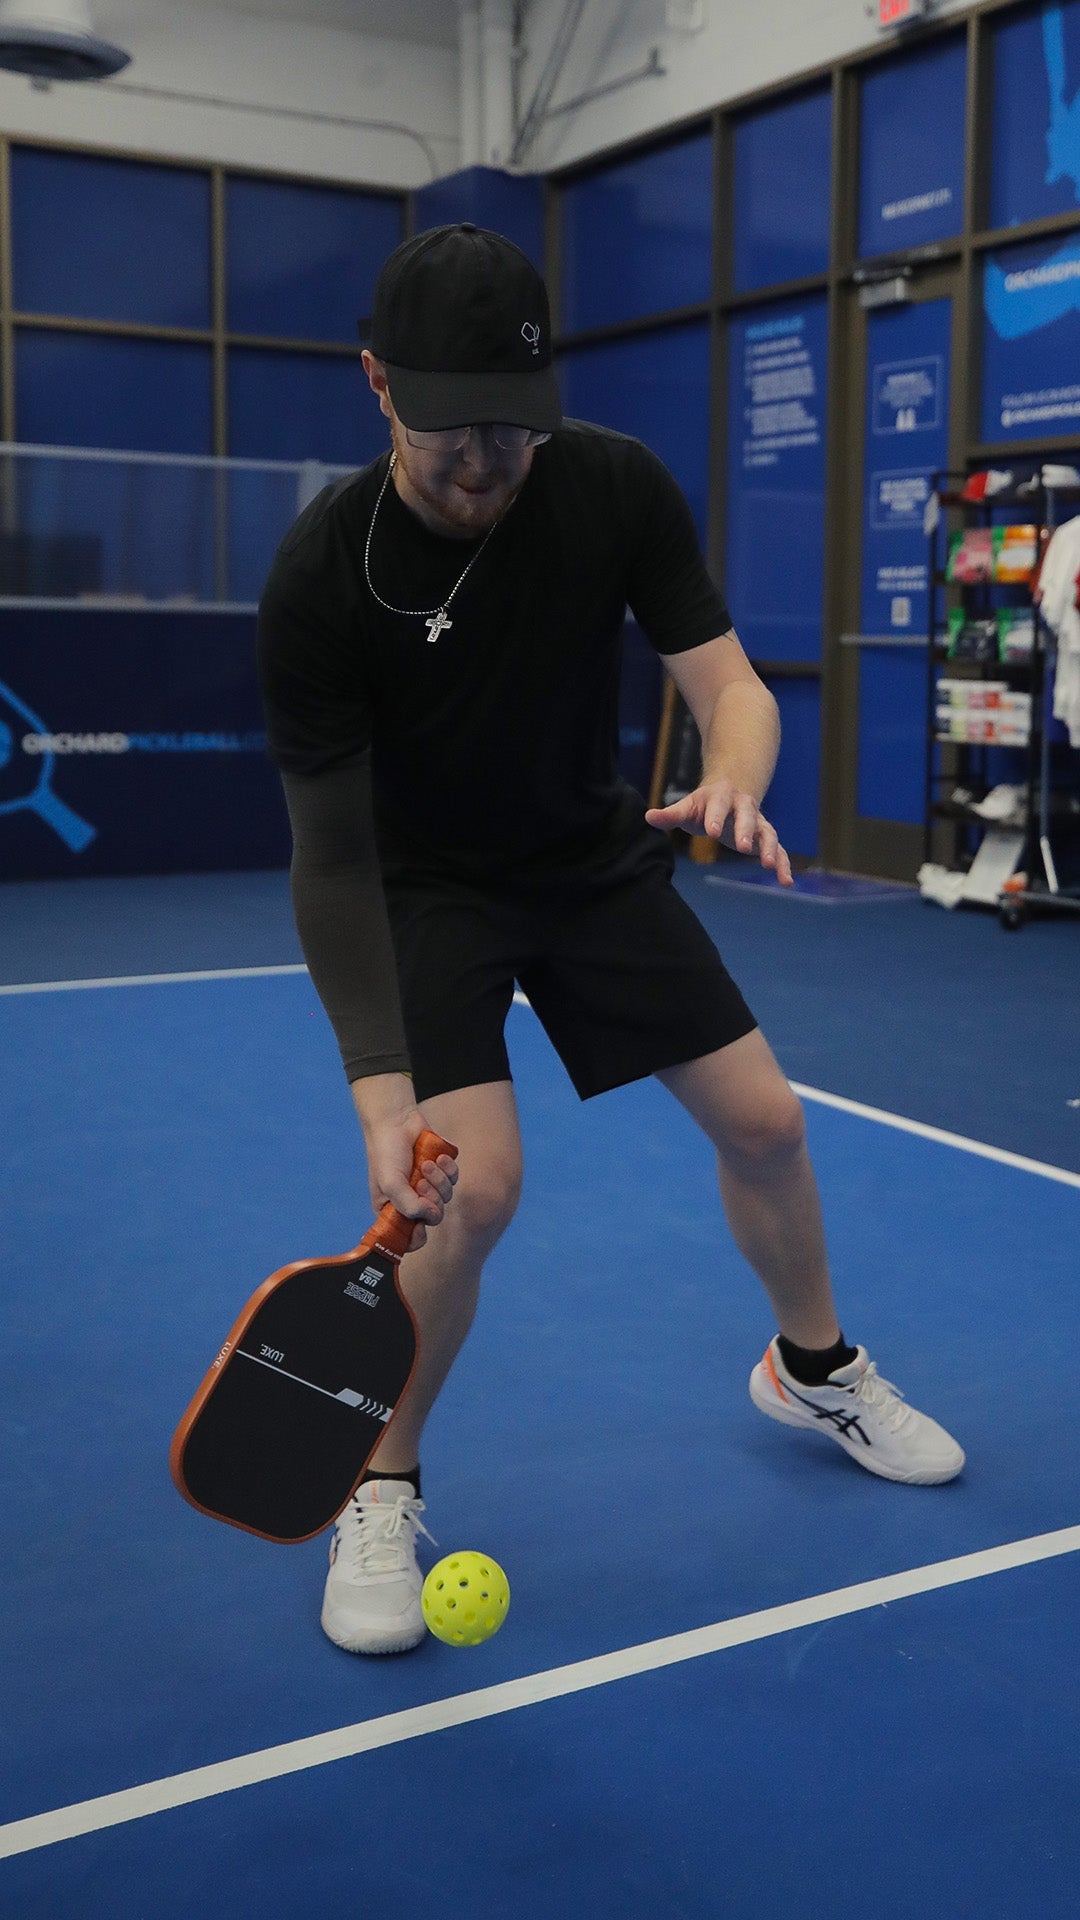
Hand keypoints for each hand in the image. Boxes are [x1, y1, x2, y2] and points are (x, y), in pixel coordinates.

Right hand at [351, 1075, 458, 1250]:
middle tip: (420, 1183)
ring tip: (426, 1164)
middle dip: (431, 1199)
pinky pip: (454, 1179)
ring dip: (439, 1180)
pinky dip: (448, 1168)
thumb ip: (409, 1206)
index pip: (408, 1239)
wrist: (397, 1120)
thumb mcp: (391, 1183)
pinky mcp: (440, 1171)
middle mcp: (411, 1201)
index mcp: (392, 1210)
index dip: (417, 1237)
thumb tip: (432, 1216)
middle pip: (434, 1217)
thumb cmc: (387, 1152)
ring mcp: (427, 1186)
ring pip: (447, 1197)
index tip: (420, 1227)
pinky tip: (438, 1157)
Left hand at [645, 782, 792, 886]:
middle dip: (746, 830)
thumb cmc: (704, 804)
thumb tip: (648, 817)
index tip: (710, 832)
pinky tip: (786, 882)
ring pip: (767, 833)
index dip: (714, 817)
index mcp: (721, 796)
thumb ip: (671, 814)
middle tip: (744, 848)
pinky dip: (784, 864)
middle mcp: (744, 806)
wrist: (731, 791)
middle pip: (748, 816)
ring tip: (770, 866)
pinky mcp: (766, 836)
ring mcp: (758, 821)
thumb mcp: (687, 806)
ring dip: (770, 848)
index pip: (718, 805)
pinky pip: (778, 850)